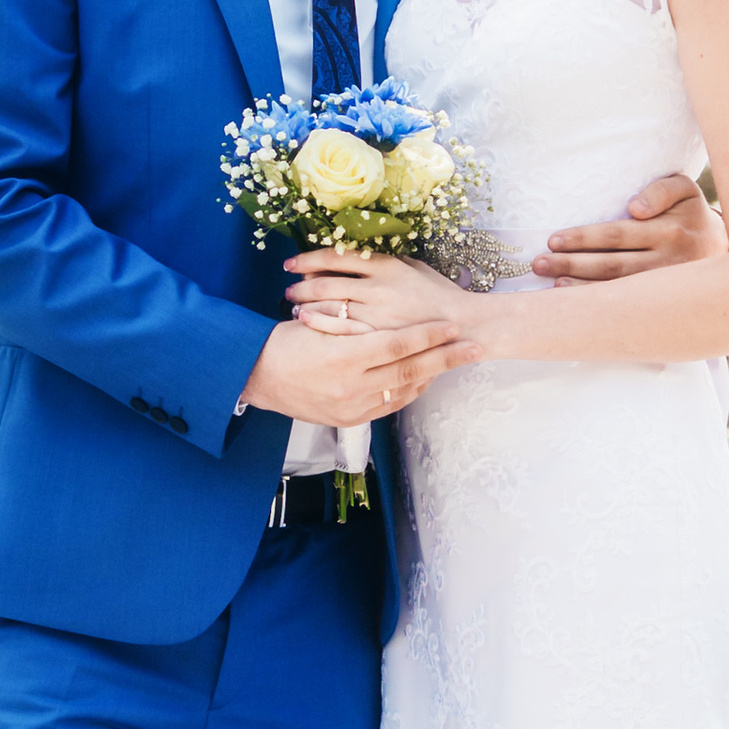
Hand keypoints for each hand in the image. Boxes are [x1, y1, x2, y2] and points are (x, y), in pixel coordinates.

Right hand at [239, 315, 476, 427]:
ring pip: (403, 390)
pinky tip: (422, 381)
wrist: (254, 376)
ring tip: (454, 361)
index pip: (397, 344)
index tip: (452, 325)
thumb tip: (385, 309)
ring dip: (431, 375)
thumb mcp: (317, 321)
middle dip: (446, 358)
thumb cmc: (284, 340)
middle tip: (474, 347)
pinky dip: (408, 392)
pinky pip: (388, 406)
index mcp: (343, 355)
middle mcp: (350, 384)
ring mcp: (351, 406)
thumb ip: (354, 321)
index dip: (428, 334)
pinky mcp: (348, 419)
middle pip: (410, 370)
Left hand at [283, 246, 469, 335]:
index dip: (308, 259)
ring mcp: (376, 314)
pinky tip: (306, 322)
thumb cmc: (438, 296)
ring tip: (295, 305)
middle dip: (300, 285)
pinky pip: (337, 330)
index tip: (293, 263)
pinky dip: (317, 324)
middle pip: (324, 282)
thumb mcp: (413, 267)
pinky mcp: (377, 338)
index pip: (336, 256)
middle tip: (289, 287)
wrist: (464, 327)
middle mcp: (378, 287)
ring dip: (304, 304)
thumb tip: (351, 255)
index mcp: (386, 265)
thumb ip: (384, 260)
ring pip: (326, 306)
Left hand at [535, 171, 726, 284]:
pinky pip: (626, 303)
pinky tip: (571, 299)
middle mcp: (671, 261)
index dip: (584, 238)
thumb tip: (635, 208)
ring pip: (617, 288)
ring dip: (579, 286)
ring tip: (548, 280)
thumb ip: (661, 190)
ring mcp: (668, 287)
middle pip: (612, 264)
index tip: (553, 240)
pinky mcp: (665, 302)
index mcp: (673, 230)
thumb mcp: (685, 191)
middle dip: (571, 264)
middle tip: (538, 263)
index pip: (619, 234)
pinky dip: (596, 301)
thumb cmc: (693, 214)